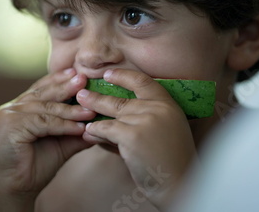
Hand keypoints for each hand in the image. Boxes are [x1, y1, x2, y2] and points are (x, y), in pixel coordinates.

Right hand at [0, 69, 95, 210]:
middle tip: (84, 79)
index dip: (59, 80)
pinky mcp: (10, 125)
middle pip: (44, 94)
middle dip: (66, 86)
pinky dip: (63, 125)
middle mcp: (12, 108)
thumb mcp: (60, 144)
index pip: (42, 89)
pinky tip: (78, 127)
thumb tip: (99, 122)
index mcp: (20, 107)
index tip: (78, 73)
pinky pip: (43, 122)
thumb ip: (75, 131)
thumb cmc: (34, 167)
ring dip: (70, 110)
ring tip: (90, 110)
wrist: (16, 189)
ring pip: (46, 108)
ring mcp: (8, 115)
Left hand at [76, 69, 196, 209]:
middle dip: (98, 96)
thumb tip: (109, 120)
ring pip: (111, 113)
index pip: (143, 81)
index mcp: (168, 105)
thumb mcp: (161, 134)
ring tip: (78, 109)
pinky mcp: (132, 135)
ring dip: (92, 110)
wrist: (180, 184)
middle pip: (121, 98)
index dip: (123, 76)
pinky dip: (94, 132)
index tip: (107, 74)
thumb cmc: (170, 163)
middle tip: (81, 94)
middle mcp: (157, 108)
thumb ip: (139, 122)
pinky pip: (106, 129)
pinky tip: (87, 134)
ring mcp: (144, 120)